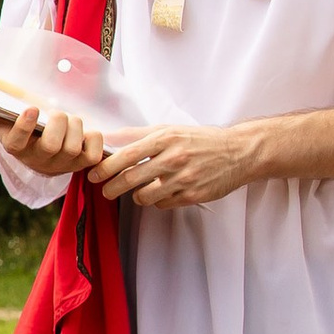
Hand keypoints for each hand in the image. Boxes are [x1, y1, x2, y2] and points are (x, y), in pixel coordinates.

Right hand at [2, 98, 106, 179]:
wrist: (41, 150)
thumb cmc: (20, 128)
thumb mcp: (1, 118)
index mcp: (16, 147)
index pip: (17, 142)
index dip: (24, 127)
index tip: (31, 108)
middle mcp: (38, 159)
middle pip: (51, 146)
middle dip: (58, 124)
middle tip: (58, 112)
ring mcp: (61, 164)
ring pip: (72, 148)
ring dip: (75, 128)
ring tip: (71, 118)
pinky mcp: (81, 164)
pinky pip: (93, 154)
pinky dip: (94, 139)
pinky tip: (86, 132)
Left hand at [88, 122, 250, 207]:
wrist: (239, 152)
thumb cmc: (200, 139)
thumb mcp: (171, 129)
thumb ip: (138, 134)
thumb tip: (108, 135)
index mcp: (166, 139)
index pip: (127, 156)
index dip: (106, 168)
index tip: (93, 175)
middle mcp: (174, 159)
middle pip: (131, 179)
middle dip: (112, 188)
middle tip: (105, 191)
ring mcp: (184, 179)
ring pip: (145, 196)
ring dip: (136, 196)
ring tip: (137, 191)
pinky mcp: (193, 195)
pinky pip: (163, 204)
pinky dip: (157, 201)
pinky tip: (162, 193)